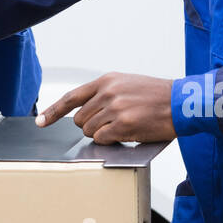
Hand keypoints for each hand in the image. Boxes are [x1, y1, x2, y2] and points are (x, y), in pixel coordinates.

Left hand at [35, 72, 174, 143]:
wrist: (181, 102)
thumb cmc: (156, 95)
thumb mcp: (127, 84)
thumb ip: (105, 94)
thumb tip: (86, 113)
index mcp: (106, 80)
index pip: (71, 97)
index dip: (53, 111)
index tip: (41, 122)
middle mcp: (107, 92)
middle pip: (80, 120)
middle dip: (92, 126)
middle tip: (112, 124)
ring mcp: (114, 108)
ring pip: (90, 131)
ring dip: (103, 135)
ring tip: (124, 126)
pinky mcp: (123, 124)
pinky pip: (103, 139)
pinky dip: (111, 141)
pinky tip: (126, 133)